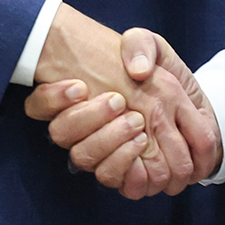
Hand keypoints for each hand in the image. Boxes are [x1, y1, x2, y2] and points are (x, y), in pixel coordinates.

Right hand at [22, 7, 213, 197]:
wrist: (186, 104)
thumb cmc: (159, 72)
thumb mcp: (152, 46)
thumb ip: (140, 46)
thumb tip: (136, 69)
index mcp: (78, 97)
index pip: (38, 105)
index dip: (50, 99)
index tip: (80, 86)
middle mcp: (82, 128)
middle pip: (60, 133)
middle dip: (88, 118)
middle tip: (118, 101)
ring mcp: (100, 151)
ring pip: (83, 158)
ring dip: (108, 141)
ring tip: (137, 122)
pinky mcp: (123, 172)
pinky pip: (111, 178)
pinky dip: (123, 164)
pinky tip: (140, 144)